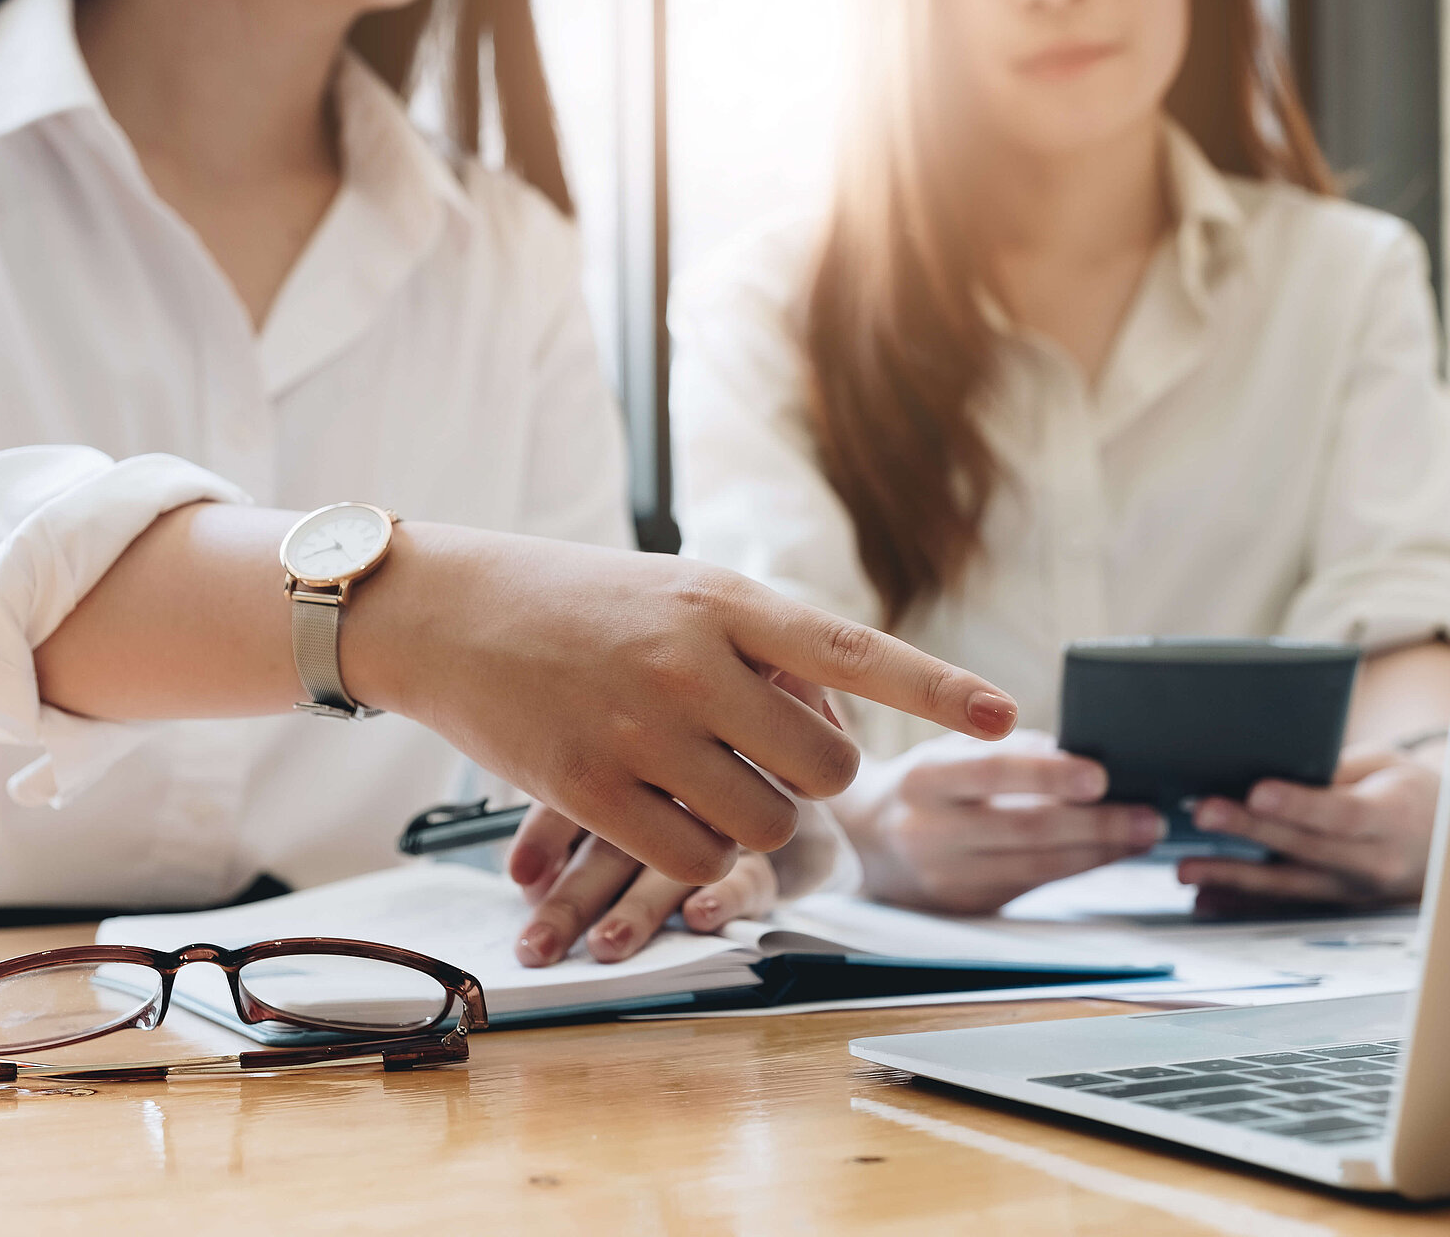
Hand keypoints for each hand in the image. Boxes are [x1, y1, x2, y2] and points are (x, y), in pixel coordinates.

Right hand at [344, 528, 1017, 885]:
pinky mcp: (589, 786)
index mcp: (725, 599)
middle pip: (827, 763)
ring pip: (768, 819)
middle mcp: (692, 660)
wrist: (444, 611)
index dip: (936, 688)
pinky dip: (699, 856)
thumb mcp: (679, 592)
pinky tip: (664, 817)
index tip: (1005, 718)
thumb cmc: (576, 602)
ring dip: (756, 819)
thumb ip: (763, 647)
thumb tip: (838, 720)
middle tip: (768, 758)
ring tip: (705, 781)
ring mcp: (641, 726)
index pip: (854, 650)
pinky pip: (694, 857)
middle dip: (817, 778)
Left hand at [506, 803, 777, 964]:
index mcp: (639, 772)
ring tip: (607, 944)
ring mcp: (732, 826)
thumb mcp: (641, 806)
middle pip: (617, 846)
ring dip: (639, 909)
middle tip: (538, 948)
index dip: (547, 834)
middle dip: (574, 901)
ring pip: (676, 868)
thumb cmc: (705, 799)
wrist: (804, 783)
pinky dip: (725, 897)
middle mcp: (683, 796)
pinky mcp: (783, 855)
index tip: (520, 875)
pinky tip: (699, 915)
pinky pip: (752, 878)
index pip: (583, 798)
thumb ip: (575, 829)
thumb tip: (524, 879)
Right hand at [836, 730, 1164, 913]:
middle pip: (1025, 830)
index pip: (991, 774)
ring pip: (1037, 868)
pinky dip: (1077, 869)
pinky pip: (1033, 886)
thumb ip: (1010, 748)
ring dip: (1099, 853)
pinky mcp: (967, 908)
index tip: (1099, 776)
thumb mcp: (950, 751)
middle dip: (1096, 825)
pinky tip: (1109, 854)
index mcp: (924, 780)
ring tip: (1142, 835)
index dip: (1048, 775)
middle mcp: (928, 833)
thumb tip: (1086, 754)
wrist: (871, 842)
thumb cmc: (929, 785)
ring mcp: (946, 879)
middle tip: (1147, 815)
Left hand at [1177, 748, 1438, 909]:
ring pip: (1287, 885)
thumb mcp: (1383, 765)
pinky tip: (1204, 897)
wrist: (1449, 844)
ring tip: (1186, 868)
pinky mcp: (1333, 903)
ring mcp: (1352, 890)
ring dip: (1232, 876)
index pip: (1340, 813)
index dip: (1298, 804)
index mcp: (1392, 817)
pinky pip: (1283, 904)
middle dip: (1248, 830)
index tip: (1256, 790)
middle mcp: (1373, 862)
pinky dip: (1242, 902)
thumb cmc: (1409, 791)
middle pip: (1304, 848)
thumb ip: (1334, 769)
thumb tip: (1272, 761)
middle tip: (1201, 811)